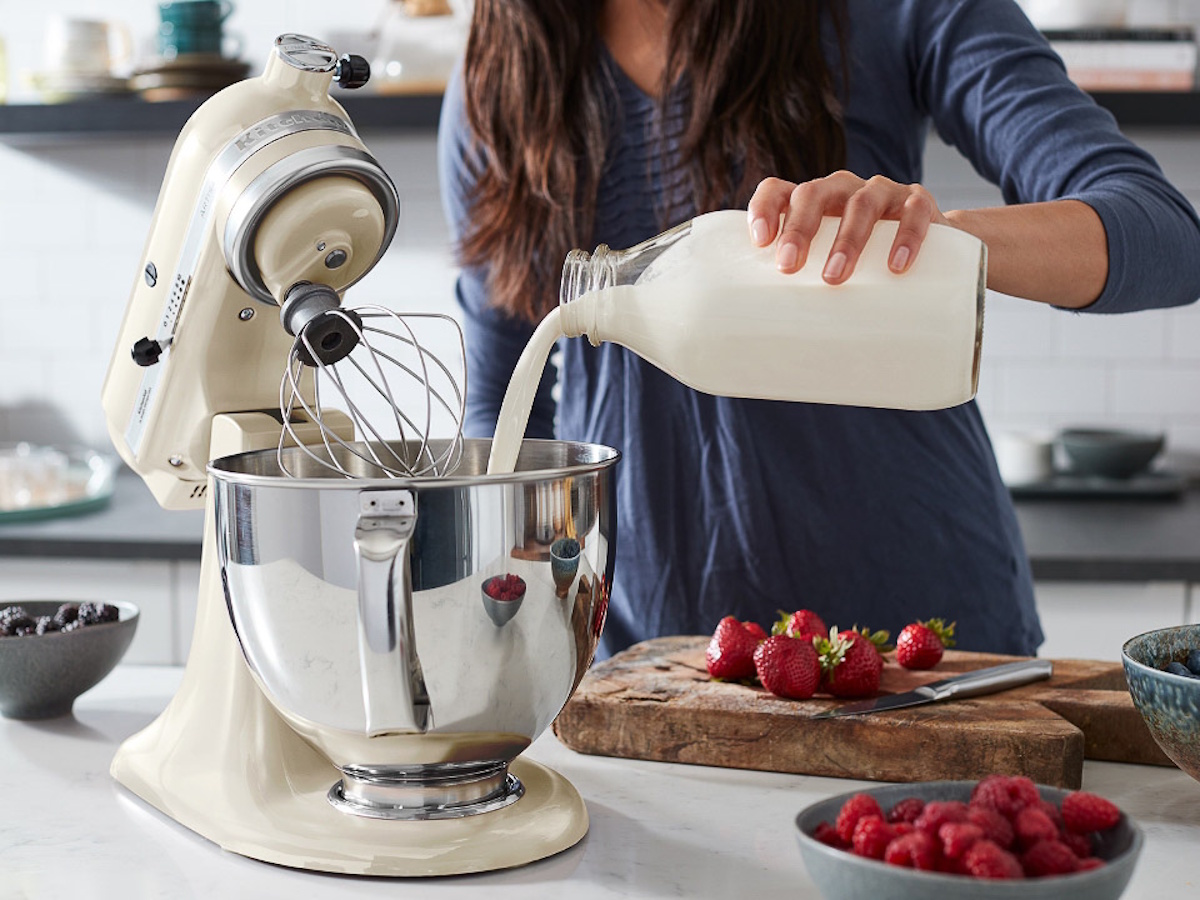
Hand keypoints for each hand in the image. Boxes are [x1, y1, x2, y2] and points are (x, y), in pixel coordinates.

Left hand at [746, 172, 950, 283]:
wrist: (932, 253)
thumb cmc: (866, 266)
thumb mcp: (829, 267)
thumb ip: (805, 286)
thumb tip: (777, 338)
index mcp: (813, 202)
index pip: (778, 190)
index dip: (764, 208)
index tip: (759, 241)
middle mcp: (842, 189)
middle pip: (813, 195)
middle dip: (798, 229)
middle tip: (788, 266)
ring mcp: (881, 192)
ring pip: (860, 204)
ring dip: (846, 240)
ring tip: (834, 277)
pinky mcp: (919, 201)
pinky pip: (913, 212)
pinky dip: (906, 237)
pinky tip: (897, 266)